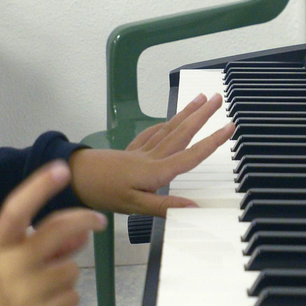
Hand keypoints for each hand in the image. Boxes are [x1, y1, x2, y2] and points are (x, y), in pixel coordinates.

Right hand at [0, 162, 104, 305]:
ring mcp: (25, 293)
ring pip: (71, 269)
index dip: (39, 187)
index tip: (61, 169)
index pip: (16, 210)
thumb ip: (38, 245)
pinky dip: (65, 300)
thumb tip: (79, 235)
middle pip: (57, 231)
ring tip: (45, 288)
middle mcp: (9, 266)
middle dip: (84, 221)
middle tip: (98, 221)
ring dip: (67, 275)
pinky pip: (72, 296)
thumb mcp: (4, 263)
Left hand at [69, 92, 235, 216]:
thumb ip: (165, 207)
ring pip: (169, 128)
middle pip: (182, 133)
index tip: (229, 127)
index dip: (212, 142)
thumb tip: (194, 207)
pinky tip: (170, 120)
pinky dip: (165, 124)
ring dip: (186, 113)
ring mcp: (141, 151)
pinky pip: (152, 133)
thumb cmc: (104, 193)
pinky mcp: (132, 150)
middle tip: (218, 98)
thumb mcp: (135, 206)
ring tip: (201, 99)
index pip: (191, 155)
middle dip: (202, 115)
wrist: (76, 177)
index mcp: (157, 172)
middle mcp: (152, 157)